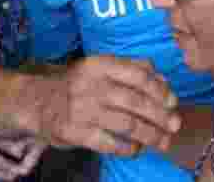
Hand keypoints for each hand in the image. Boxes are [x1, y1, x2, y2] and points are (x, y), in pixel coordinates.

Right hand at [35, 56, 180, 155]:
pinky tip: (137, 149)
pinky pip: (109, 143)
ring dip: (150, 135)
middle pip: (135, 102)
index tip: (172, 102)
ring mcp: (81, 110)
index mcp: (99, 64)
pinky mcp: (75, 133)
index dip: (160, 90)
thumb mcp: (101, 67)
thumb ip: (133, 68)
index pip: (138, 75)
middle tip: (175, 125)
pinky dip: (128, 148)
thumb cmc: (79, 84)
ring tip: (163, 142)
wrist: (37, 101)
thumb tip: (164, 80)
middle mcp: (90, 85)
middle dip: (160, 116)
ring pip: (126, 124)